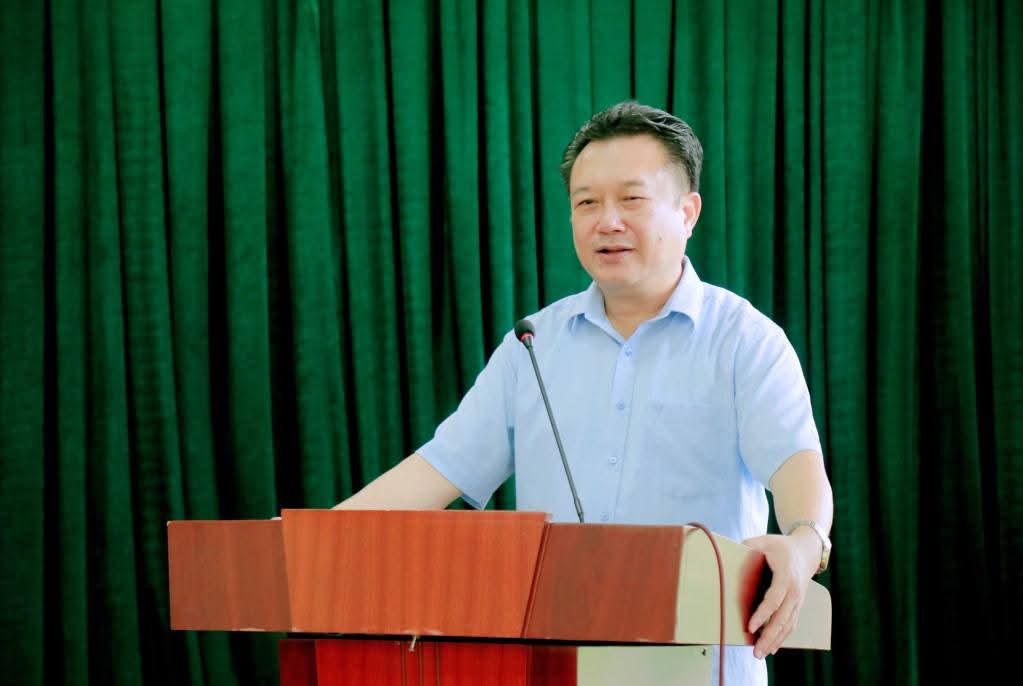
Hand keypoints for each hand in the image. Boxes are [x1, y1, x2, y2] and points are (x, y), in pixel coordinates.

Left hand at [742, 532, 817, 658]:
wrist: (807, 552)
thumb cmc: (782, 546)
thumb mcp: (765, 540)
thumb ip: (749, 545)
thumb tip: (730, 550)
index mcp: (786, 577)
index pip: (774, 599)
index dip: (762, 614)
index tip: (750, 626)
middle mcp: (794, 592)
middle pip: (782, 619)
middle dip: (769, 637)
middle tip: (756, 652)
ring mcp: (798, 601)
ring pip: (788, 625)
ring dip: (775, 641)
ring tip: (761, 654)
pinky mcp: (797, 605)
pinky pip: (791, 624)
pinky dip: (782, 638)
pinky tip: (772, 648)